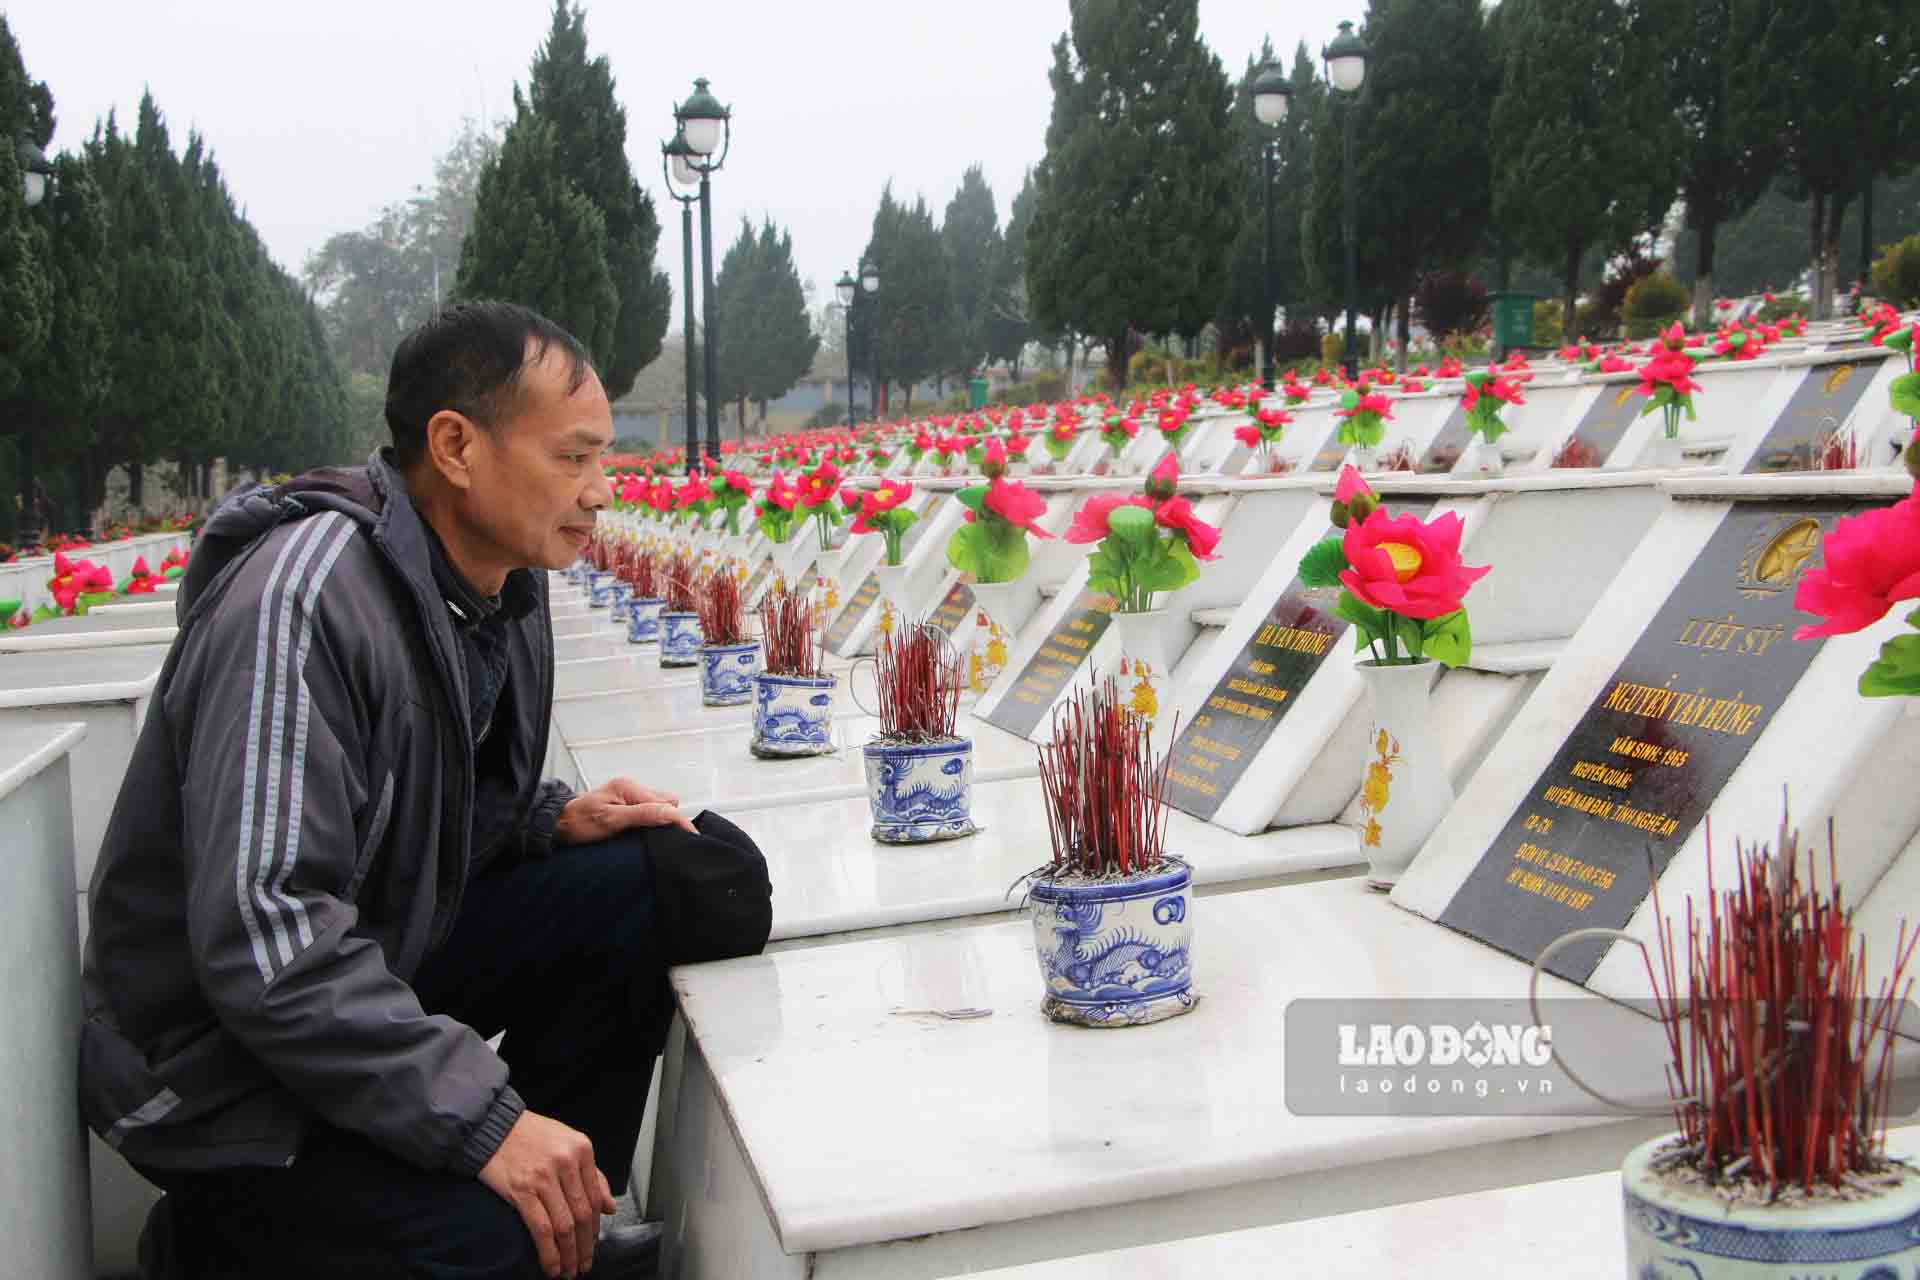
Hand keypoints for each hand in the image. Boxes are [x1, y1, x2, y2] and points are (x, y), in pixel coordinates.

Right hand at [478, 1110, 615, 1277]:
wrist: (492, 1126)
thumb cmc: (530, 1135)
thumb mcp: (568, 1143)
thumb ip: (591, 1174)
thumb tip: (609, 1206)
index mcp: (581, 1149)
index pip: (595, 1197)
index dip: (596, 1227)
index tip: (593, 1242)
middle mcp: (566, 1162)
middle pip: (582, 1215)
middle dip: (586, 1246)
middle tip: (584, 1264)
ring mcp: (544, 1177)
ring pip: (564, 1226)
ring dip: (569, 1255)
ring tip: (568, 1270)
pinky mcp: (522, 1191)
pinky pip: (541, 1229)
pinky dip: (549, 1252)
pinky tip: (551, 1264)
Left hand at [554, 778, 697, 843]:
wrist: (557, 825)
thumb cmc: (578, 823)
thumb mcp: (610, 821)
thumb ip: (642, 815)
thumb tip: (671, 813)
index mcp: (629, 788)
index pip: (665, 804)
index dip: (679, 821)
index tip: (692, 837)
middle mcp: (630, 787)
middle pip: (666, 802)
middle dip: (669, 819)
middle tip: (665, 839)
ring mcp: (627, 794)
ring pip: (658, 806)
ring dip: (659, 820)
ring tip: (651, 836)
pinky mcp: (624, 803)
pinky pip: (647, 809)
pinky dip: (650, 820)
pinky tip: (642, 832)